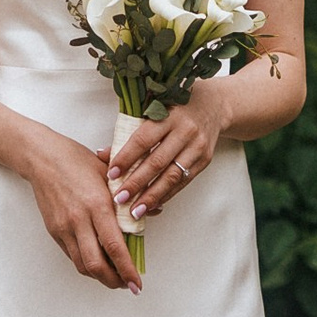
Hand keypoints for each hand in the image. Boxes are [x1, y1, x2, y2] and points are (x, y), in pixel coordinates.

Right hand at [20, 126, 143, 290]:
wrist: (42, 157)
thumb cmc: (76, 160)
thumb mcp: (109, 174)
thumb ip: (131, 196)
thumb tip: (153, 210)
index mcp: (97, 204)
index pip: (115, 246)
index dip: (127, 269)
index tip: (137, 283)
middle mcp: (79, 220)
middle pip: (96, 264)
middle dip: (114, 281)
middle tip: (127, 285)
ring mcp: (64, 227)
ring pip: (82, 265)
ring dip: (100, 277)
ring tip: (114, 277)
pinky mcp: (54, 230)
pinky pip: (72, 256)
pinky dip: (86, 264)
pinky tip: (98, 262)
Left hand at [107, 91, 220, 226]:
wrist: (214, 106)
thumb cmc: (175, 107)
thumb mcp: (153, 111)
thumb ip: (129, 132)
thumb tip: (102, 155)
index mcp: (168, 116)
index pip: (143, 140)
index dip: (126, 158)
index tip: (111, 174)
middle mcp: (185, 131)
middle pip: (157, 162)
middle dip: (136, 183)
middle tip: (120, 199)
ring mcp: (197, 147)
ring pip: (172, 176)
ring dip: (152, 196)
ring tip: (135, 210)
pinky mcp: (205, 160)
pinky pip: (183, 181)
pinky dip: (167, 195)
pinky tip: (153, 204)